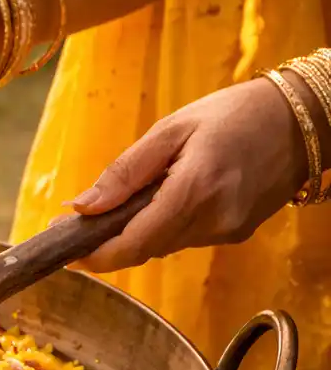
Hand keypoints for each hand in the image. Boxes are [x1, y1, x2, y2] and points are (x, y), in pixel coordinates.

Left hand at [66, 78, 310, 271]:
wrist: (303, 118)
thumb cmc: (233, 114)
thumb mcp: (171, 130)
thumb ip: (125, 172)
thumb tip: (82, 207)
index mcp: (194, 190)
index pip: (133, 244)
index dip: (95, 256)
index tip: (66, 251)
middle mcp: (213, 219)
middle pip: (144, 249)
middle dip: (109, 242)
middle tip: (80, 222)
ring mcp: (228, 230)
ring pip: (164, 245)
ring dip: (138, 232)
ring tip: (124, 203)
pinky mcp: (237, 233)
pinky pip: (187, 238)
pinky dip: (166, 225)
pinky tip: (167, 198)